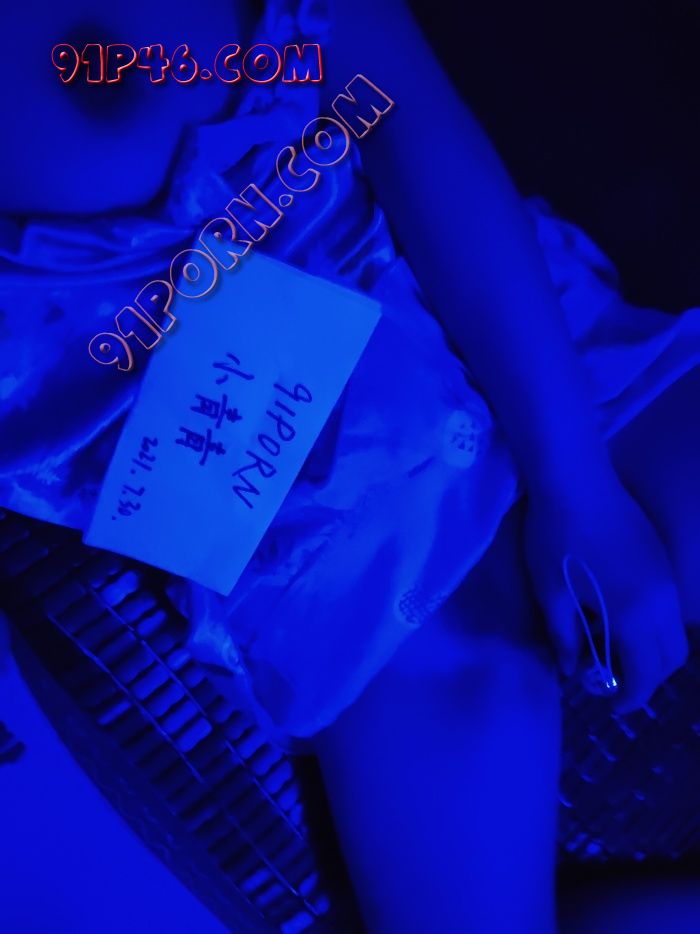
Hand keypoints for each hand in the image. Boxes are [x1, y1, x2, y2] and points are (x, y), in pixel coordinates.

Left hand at [525, 471, 687, 711]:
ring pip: (675, 632)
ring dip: (652, 649)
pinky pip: (670, 607)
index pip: (646, 673)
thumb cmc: (554, 538)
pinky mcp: (663, 559)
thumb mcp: (549, 594)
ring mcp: (667, 577)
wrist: (575, 480)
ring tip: (612, 645)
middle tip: (611, 677)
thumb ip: (565, 638)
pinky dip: (654, 624)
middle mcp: (662, 600)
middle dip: (647, 676)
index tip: (612, 705)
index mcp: (633, 614)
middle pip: (671, 657)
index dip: (632, 696)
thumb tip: (574, 669)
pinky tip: (619, 613)